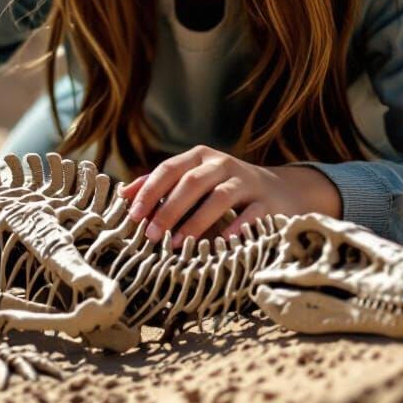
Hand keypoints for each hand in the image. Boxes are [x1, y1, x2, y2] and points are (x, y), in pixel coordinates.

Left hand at [117, 146, 342, 247]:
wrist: (281, 190)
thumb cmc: (224, 188)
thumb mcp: (194, 180)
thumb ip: (160, 185)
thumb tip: (121, 195)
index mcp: (199, 157)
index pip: (168, 169)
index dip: (149, 191)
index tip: (132, 215)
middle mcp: (222, 164)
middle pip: (191, 183)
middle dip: (168, 209)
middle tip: (150, 235)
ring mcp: (247, 181)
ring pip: (218, 198)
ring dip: (195, 222)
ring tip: (176, 244)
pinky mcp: (268, 202)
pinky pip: (250, 215)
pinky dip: (234, 228)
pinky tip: (220, 243)